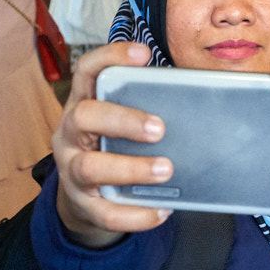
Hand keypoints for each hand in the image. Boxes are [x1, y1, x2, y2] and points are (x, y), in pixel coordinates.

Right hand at [51, 42, 172, 246]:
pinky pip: (105, 212)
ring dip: (130, 168)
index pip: (86, 71)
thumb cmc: (109, 146)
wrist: (81, 198)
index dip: (110, 58)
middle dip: (122, 120)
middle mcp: (70, 133)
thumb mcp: (116, 121)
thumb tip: (199, 97)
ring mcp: (71, 169)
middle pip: (84, 117)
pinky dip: (135, 214)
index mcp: (82, 103)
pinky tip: (162, 211)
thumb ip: (144, 106)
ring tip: (165, 170)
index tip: (143, 54)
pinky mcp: (82, 203)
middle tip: (159, 129)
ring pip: (90, 167)